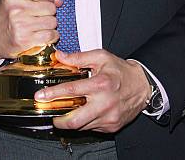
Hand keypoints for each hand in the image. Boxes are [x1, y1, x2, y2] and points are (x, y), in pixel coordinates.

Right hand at [0, 0, 62, 59]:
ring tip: (39, 26)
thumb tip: (58, 1)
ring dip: (50, 25)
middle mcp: (17, 8)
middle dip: (49, 13)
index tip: (43, 3)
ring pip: (53, 21)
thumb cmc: (6, 17)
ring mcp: (21, 25)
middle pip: (51, 7)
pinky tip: (42, 35)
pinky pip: (51, 35)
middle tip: (40, 16)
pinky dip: (51, 36)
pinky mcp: (26, 40)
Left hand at [34, 49, 150, 132]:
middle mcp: (104, 103)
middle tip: (52, 114)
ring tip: (67, 112)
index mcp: (100, 84)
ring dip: (71, 121)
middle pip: (75, 120)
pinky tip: (85, 112)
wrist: (142, 86)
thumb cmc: (120, 70)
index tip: (42, 96)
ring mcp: (108, 118)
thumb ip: (79, 57)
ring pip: (82, 126)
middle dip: (59, 120)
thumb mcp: (101, 57)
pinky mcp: (112, 126)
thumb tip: (60, 57)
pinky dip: (85, 122)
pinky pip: (92, 128)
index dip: (53, 94)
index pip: (71, 91)